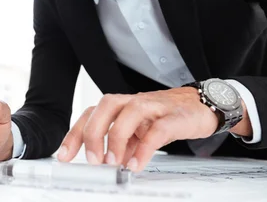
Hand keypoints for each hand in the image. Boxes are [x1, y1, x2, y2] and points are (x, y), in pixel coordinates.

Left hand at [57, 88, 248, 171]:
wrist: (202, 106)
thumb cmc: (166, 116)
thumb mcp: (140, 132)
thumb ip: (123, 145)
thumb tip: (107, 164)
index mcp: (122, 106)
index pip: (92, 114)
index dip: (75, 133)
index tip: (64, 156)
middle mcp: (134, 102)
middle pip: (106, 106)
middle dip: (93, 132)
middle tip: (91, 159)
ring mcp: (154, 106)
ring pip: (130, 112)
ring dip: (117, 137)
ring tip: (112, 162)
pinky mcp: (174, 117)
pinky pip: (158, 129)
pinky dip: (145, 147)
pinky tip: (137, 164)